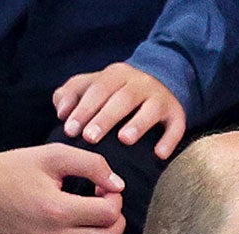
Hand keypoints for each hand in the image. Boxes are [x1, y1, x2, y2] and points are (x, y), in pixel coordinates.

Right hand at [0, 146, 124, 233]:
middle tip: (106, 208)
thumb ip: (91, 164)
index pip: (108, 214)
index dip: (115, 199)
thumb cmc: (13, 170)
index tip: (105, 189)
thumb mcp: (52, 155)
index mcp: (56, 210)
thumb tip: (118, 184)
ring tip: (97, 227)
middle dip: (115, 223)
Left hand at [53, 63, 189, 159]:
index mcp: (116, 74)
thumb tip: (61, 112)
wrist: (162, 79)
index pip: (98, 89)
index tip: (70, 129)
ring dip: (137, 124)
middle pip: (122, 99)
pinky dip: (169, 140)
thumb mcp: (94, 84)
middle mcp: (139, 83)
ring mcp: (160, 98)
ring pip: (150, 110)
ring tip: (124, 140)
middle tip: (90, 137)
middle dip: (104, 118)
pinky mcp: (177, 113)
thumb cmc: (118, 90)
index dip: (83, 109)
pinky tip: (159, 154)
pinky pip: (176, 126)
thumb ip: (72, 93)